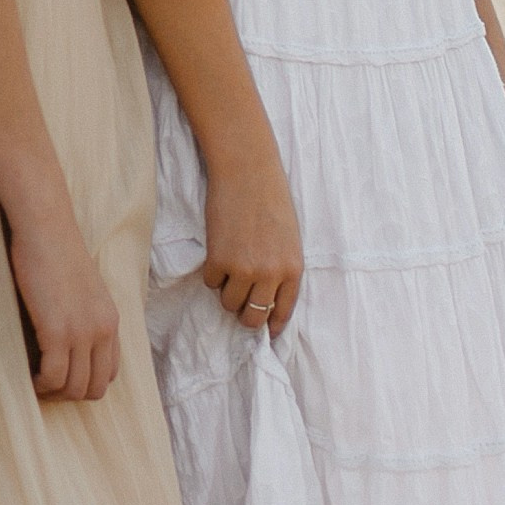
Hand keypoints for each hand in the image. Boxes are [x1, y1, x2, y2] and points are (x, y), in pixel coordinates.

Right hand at [5, 204, 122, 401]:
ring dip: (52, 392)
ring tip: (35, 383)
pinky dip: (40, 384)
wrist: (46, 229)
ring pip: (74, 388)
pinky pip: (53, 376)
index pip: (110, 373)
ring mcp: (83, 332)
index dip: (85, 382)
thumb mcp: (83, 290)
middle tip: (45, 385)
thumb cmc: (56, 253)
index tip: (62, 377)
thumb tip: (69, 343)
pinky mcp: (58, 331)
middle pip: (95, 387)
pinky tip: (29, 376)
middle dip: (69, 395)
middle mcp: (103, 330)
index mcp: (111, 321)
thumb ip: (84, 316)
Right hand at [202, 144, 303, 337]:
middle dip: (245, 314)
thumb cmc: (271, 199)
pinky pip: (211, 283)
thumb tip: (266, 296)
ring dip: (227, 291)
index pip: (282, 311)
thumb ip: (281, 267)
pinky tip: (219, 250)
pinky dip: (212, 272)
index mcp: (293, 268)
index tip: (266, 332)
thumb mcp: (288, 238)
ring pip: (229, 303)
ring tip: (229, 267)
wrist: (248, 172)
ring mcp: (245, 269)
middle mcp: (271, 274)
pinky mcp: (220, 260)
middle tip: (239, 302)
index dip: (272, 324)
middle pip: (253, 317)